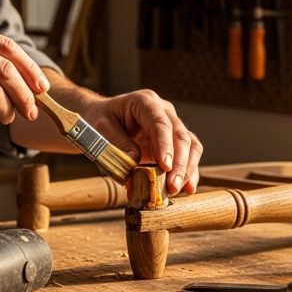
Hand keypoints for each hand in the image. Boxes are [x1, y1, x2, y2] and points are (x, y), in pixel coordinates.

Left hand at [82, 89, 202, 195]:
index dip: (165, 145)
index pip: (161, 123)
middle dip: (179, 164)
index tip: (165, 166)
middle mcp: (164, 111)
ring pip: (191, 145)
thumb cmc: (100, 121)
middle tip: (172, 186)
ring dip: (187, 169)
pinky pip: (189, 155)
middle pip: (180, 136)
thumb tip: (135, 164)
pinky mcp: (174, 142)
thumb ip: (117, 144)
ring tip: (176, 190)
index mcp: (145, 102)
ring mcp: (172, 126)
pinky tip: (188, 188)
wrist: (104, 119)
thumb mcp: (100, 129)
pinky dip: (190, 172)